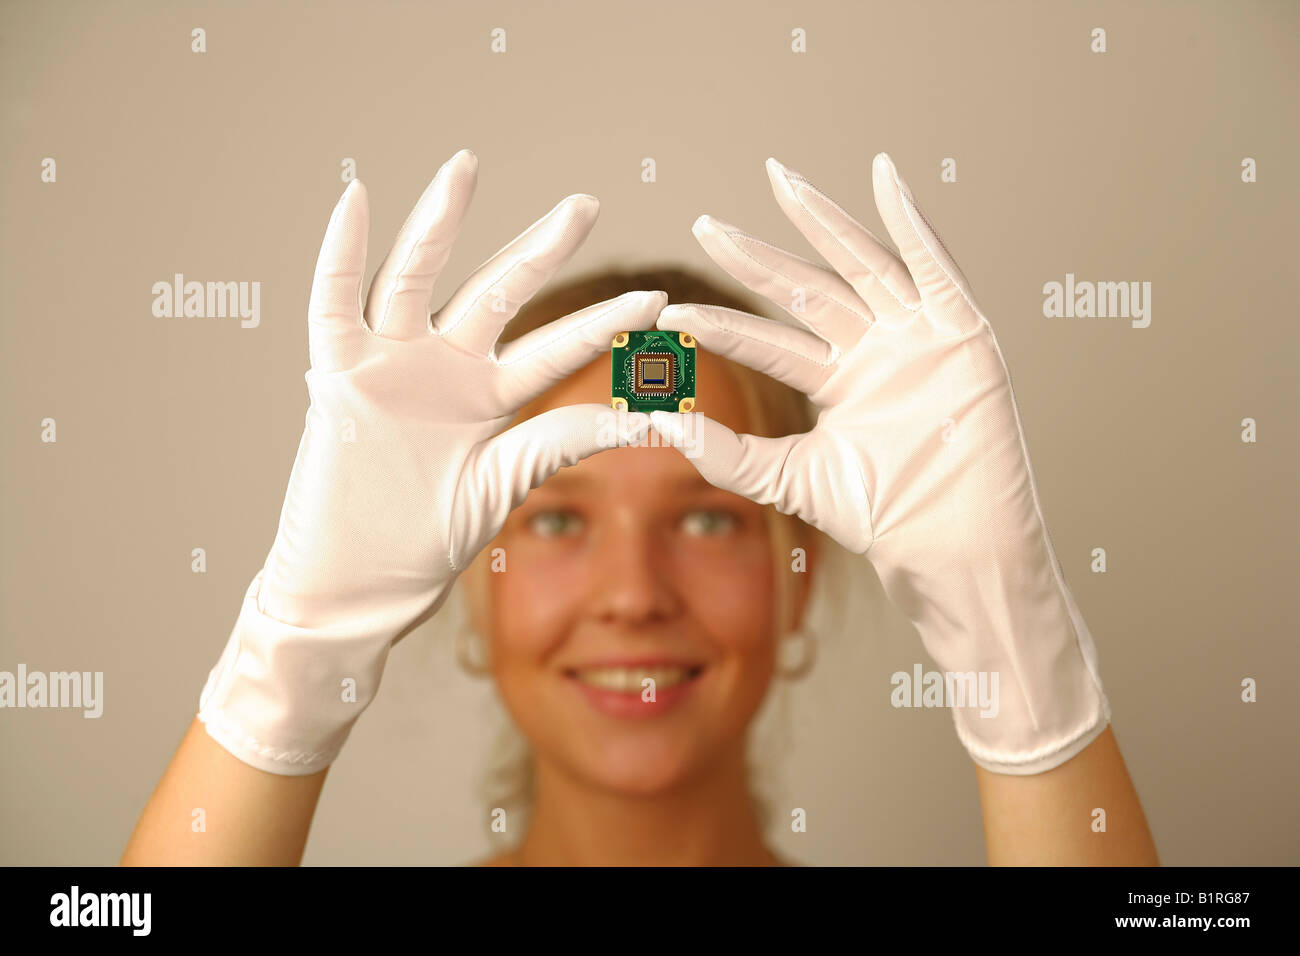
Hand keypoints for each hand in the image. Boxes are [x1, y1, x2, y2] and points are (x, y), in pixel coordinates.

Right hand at [198, 150, 660, 773]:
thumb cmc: (428, 542)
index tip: (656, 300)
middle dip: (539, 250)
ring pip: (415, 279)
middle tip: (584, 205)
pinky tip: (356, 199)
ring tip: (466, 167)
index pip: (555, 349)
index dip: (602, 325)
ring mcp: (390, 366)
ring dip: (439, 223)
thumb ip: (568, 442)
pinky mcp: (338, 375)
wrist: (356, 584)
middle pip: (495, 293)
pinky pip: (334, 304)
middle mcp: (443, 369)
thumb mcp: (507, 483)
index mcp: (489, 398)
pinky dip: (340, 254)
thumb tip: (656, 419)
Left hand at [651, 153, 1108, 773]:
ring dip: (823, 223)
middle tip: (706, 224)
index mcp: (839, 381)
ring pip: (862, 267)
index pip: (769, 340)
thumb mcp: (790, 479)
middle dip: (757, 259)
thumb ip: (730, 453)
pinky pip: (937, 269)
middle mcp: (876, 351)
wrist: (948, 548)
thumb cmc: (882, 518)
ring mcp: (919, 339)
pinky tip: (885, 179)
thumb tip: (663, 424)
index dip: (722, 325)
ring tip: (780, 181)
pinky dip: (914, 225)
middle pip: (808, 291)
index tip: (669, 311)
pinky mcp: (963, 335)